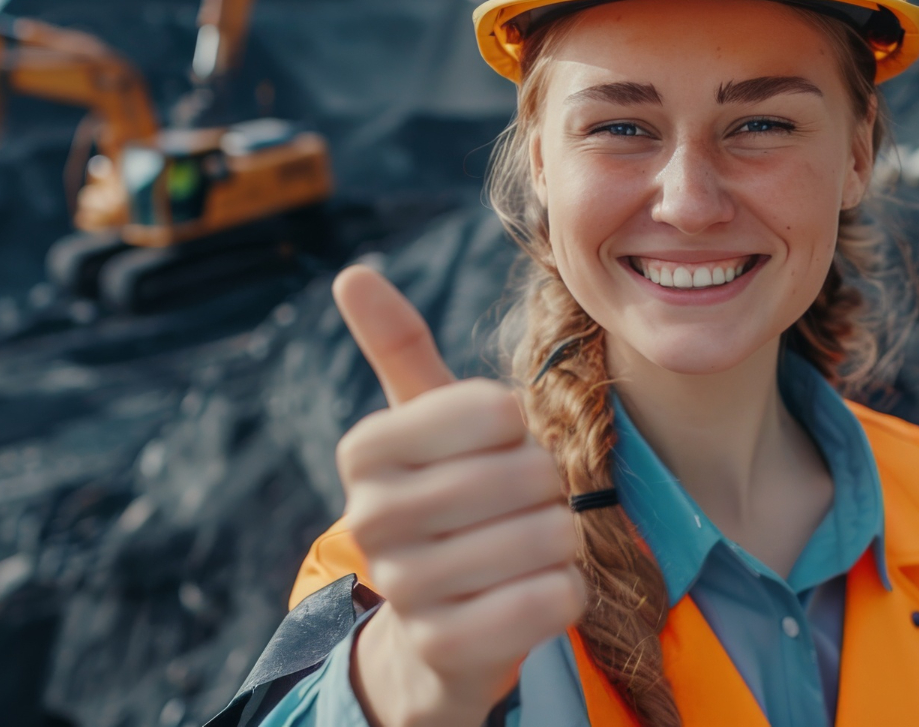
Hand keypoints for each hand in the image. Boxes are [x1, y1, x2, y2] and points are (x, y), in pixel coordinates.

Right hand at [332, 265, 584, 726]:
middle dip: (548, 488)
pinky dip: (566, 591)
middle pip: (526, 474)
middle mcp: (369, 517)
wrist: (434, 629)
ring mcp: (404, 587)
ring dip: (561, 540)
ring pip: (545, 537)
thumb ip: (397, 348)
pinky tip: (538, 591)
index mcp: (364, 450)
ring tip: (529, 546)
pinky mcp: (446, 647)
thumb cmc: (446, 503)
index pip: (494, 410)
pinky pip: (550, 601)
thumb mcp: (422, 427)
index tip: (495, 449)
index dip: (519, 428)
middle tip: (522, 505)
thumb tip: (352, 272)